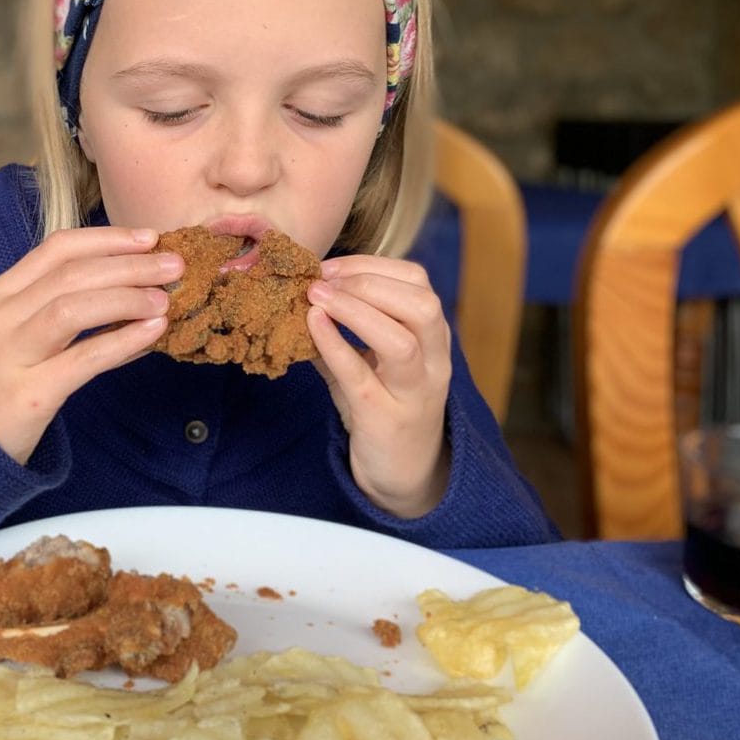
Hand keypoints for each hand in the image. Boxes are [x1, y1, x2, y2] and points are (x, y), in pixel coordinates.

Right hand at [0, 226, 182, 464]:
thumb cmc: (4, 385)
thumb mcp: (26, 338)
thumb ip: (68, 311)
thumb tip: (139, 293)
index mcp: (1, 295)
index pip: (57, 249)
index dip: (108, 239)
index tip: (150, 238)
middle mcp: (1, 318)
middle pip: (71, 274)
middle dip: (128, 264)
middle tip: (173, 265)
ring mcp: (10, 355)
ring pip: (72, 308)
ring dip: (125, 297)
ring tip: (163, 300)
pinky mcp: (28, 395)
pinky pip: (82, 360)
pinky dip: (121, 341)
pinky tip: (151, 334)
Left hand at [306, 255, 451, 518]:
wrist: (403, 474)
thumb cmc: (385, 407)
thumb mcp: (373, 361)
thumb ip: (347, 328)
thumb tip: (304, 292)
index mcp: (433, 339)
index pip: (419, 283)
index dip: (374, 265)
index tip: (331, 266)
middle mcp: (434, 363)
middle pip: (422, 305)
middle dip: (369, 282)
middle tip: (322, 279)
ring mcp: (413, 393)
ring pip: (402, 341)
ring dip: (356, 309)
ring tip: (317, 296)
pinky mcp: (385, 419)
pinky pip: (361, 376)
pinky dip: (336, 344)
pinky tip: (313, 324)